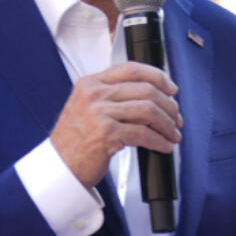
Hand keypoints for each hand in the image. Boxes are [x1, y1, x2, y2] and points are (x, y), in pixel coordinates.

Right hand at [50, 61, 181, 187]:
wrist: (60, 166)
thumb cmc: (74, 140)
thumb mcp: (86, 106)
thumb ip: (110, 94)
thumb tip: (149, 94)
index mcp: (91, 83)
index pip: (132, 69)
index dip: (158, 76)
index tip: (171, 88)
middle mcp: (95, 94)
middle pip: (146, 89)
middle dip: (168, 105)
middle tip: (176, 118)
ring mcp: (100, 113)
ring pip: (149, 110)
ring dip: (167, 124)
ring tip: (173, 134)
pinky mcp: (107, 134)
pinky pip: (144, 134)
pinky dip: (159, 140)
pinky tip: (164, 145)